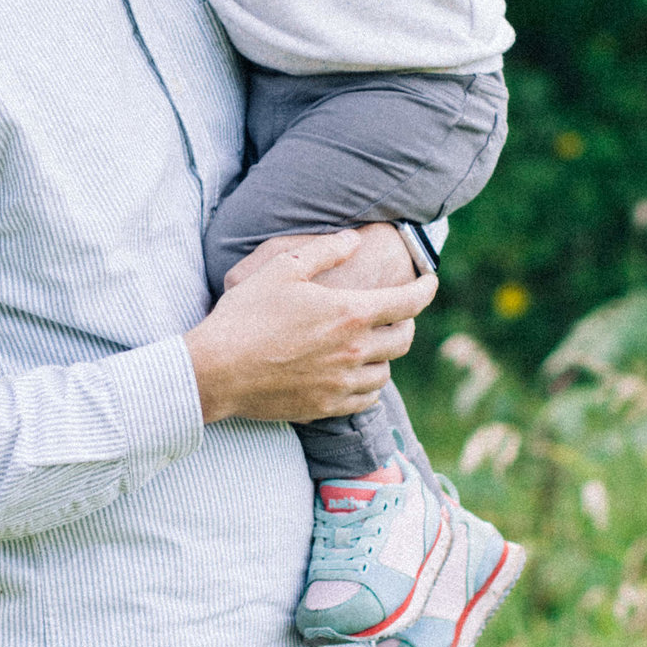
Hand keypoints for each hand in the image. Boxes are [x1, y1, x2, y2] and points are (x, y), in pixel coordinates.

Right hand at [187, 226, 435, 425]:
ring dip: (386, 356)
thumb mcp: (282, 268)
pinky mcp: (326, 406)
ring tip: (376, 346)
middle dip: (407, 323)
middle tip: (399, 314)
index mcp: (350, 313)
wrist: (217, 369)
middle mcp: (354, 351)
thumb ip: (324, 251)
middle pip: (403, 339)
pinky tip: (360, 378)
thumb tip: (353, 240)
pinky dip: (370, 388)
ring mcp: (341, 383)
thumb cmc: (246, 314)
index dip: (425, 288)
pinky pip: (365, 400)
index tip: (429, 281)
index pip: (407, 301)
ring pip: (385, 373)